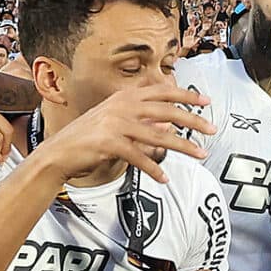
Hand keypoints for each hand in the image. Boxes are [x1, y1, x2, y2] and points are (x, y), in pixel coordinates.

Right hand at [31, 83, 211, 183]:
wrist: (58, 153)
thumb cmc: (88, 139)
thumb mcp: (115, 123)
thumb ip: (140, 122)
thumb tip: (167, 126)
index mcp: (124, 97)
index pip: (161, 91)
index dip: (186, 94)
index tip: (206, 100)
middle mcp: (120, 106)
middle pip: (165, 111)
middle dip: (193, 119)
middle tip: (213, 129)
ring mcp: (114, 124)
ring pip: (157, 135)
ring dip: (182, 146)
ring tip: (201, 154)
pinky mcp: (108, 143)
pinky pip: (138, 157)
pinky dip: (153, 169)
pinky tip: (164, 178)